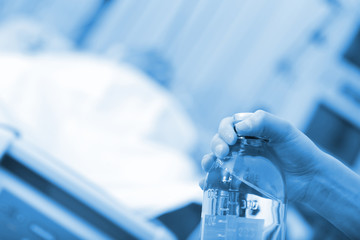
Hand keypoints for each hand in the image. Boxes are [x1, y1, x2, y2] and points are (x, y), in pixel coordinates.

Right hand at [201, 110, 323, 201]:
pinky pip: (221, 179)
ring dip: (208, 160)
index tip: (231, 139)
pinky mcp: (241, 180)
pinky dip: (209, 181)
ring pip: (216, 159)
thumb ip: (264, 122)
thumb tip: (238, 127)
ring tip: (209, 165)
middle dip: (216, 144)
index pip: (229, 125)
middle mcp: (242, 145)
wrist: (310, 178)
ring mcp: (240, 163)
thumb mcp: (285, 130)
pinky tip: (205, 183)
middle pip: (219, 141)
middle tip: (222, 153)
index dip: (225, 129)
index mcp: (250, 130)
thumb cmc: (300, 150)